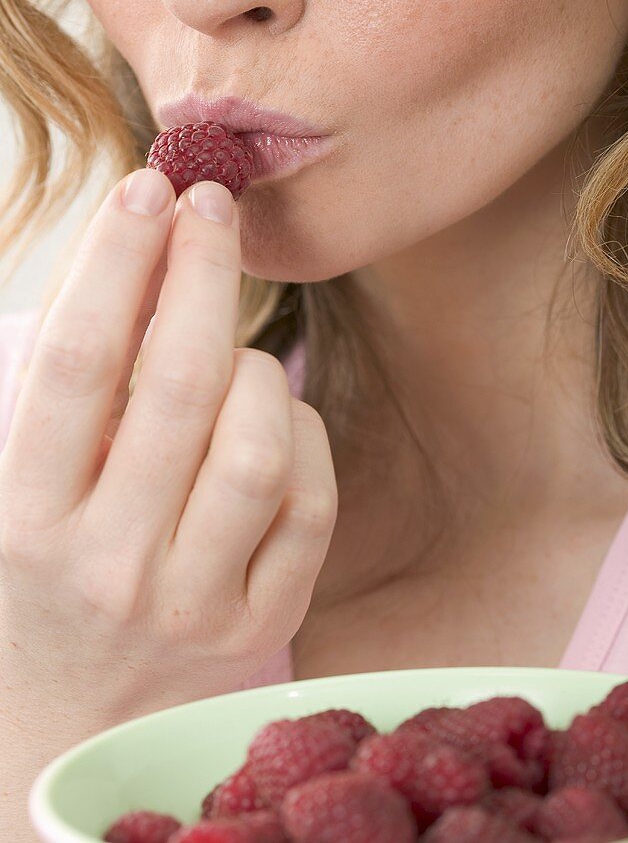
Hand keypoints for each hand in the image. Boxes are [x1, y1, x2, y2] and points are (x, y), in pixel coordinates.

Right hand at [0, 170, 336, 725]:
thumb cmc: (48, 580)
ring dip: (254, 365)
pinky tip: (274, 422)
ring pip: (257, 443)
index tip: (146, 187)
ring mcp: (192, 601)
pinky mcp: (261, 624)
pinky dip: (302, 434)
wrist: (73, 728)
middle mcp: (108, 563)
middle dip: (202, 272)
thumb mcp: (25, 489)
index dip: (115, 262)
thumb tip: (131, 252)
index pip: (76, 365)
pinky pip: (310, 498)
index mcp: (27, 517)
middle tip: (212, 205)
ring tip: (231, 353)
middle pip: (178, 386)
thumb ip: (69, 385)